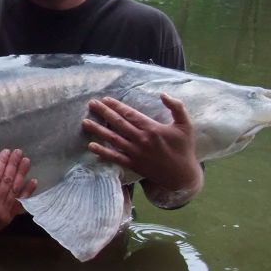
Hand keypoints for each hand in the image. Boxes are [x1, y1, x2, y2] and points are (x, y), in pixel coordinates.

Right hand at [0, 149, 35, 243]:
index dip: (2, 161)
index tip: (6, 151)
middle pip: (7, 180)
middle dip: (13, 164)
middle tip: (18, 152)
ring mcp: (3, 212)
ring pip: (15, 189)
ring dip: (22, 174)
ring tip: (26, 161)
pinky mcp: (8, 218)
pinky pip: (20, 203)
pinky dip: (27, 192)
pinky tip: (33, 181)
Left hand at [83, 94, 202, 207]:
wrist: (182, 176)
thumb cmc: (184, 148)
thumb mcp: (185, 125)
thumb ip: (176, 107)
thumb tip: (163, 94)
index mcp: (152, 129)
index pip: (130, 114)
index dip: (116, 106)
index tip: (105, 99)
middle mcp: (141, 140)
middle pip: (118, 124)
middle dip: (104, 113)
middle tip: (91, 104)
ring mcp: (135, 153)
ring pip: (113, 139)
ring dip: (98, 130)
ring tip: (85, 122)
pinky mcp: (133, 165)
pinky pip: (115, 157)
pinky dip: (103, 152)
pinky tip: (91, 146)